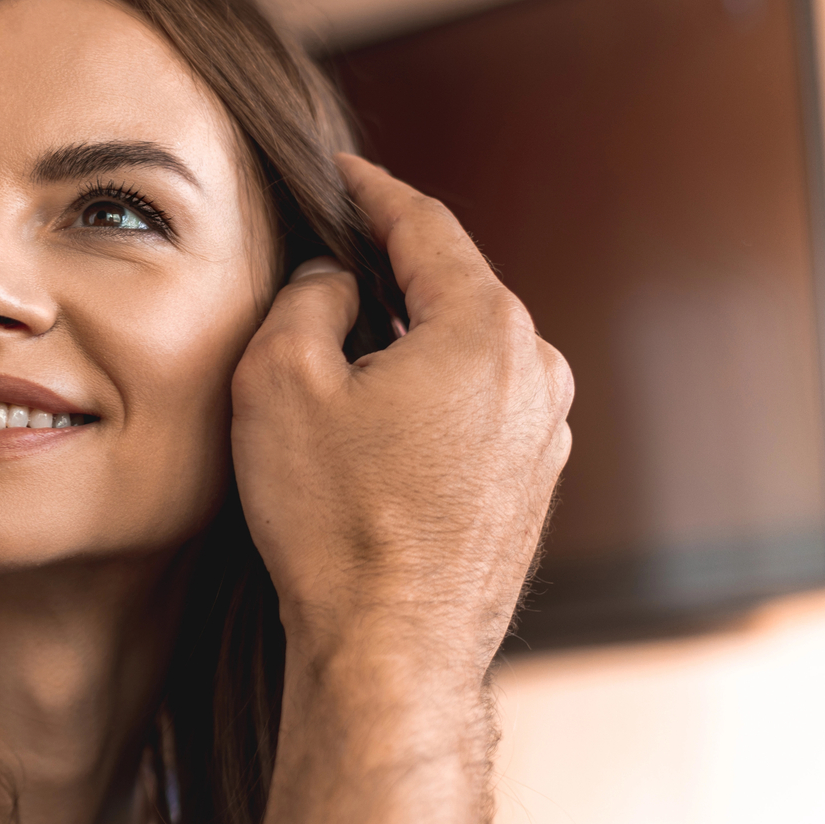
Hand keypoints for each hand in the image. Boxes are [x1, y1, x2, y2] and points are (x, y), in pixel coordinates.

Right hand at [230, 155, 572, 689]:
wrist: (391, 651)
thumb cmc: (333, 522)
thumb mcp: (279, 380)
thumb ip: (307, 298)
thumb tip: (335, 281)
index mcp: (484, 328)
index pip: (425, 225)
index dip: (371, 190)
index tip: (338, 172)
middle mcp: (536, 372)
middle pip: (452, 285)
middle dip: (388, 264)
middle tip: (327, 250)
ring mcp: (545, 434)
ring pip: (465, 350)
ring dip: (406, 335)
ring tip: (339, 344)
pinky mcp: (531, 484)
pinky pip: (475, 406)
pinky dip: (427, 390)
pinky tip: (374, 419)